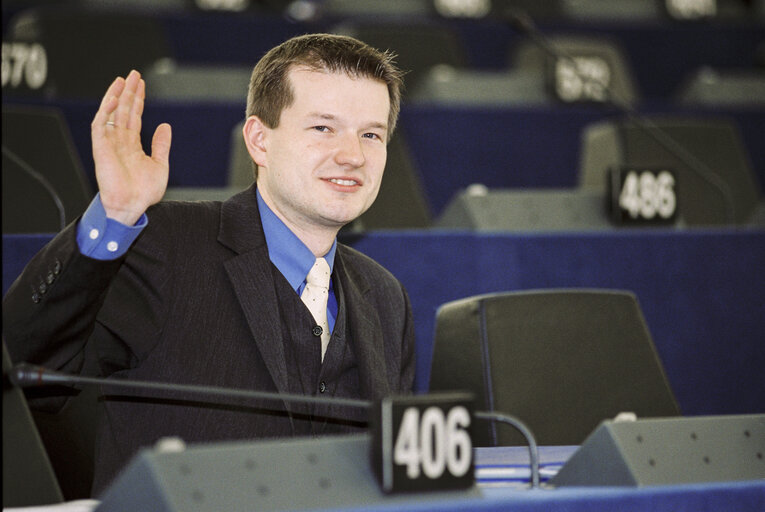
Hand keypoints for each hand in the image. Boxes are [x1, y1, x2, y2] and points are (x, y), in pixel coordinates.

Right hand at [91, 70, 171, 224]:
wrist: (131, 206)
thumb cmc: (143, 192)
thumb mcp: (160, 165)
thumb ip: (161, 145)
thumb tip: (165, 126)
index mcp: (132, 145)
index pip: (134, 116)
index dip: (137, 100)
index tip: (141, 85)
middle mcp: (119, 141)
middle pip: (123, 110)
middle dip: (128, 91)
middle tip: (133, 74)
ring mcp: (109, 143)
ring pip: (111, 113)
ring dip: (116, 95)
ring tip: (123, 79)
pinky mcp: (100, 148)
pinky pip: (100, 125)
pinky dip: (106, 111)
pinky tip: (115, 98)